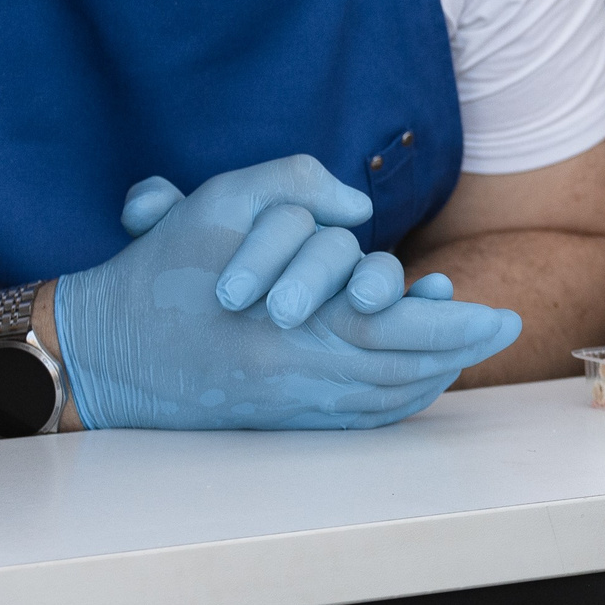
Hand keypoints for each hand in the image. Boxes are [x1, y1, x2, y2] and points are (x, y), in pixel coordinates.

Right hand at [54, 155, 520, 429]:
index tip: (498, 313)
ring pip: (386, 397)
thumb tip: (357, 206)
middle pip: (405, 368)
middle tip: (504, 328)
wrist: (101, 351)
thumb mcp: (218, 202)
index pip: (397, 329)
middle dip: (461, 348)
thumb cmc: (159, 271)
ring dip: (434, 373)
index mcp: (290, 326)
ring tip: (469, 347)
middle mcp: (298, 374)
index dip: (454, 324)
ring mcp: (289, 404)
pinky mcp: (278, 419)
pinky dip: (397, 398)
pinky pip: (357, 417)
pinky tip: (417, 377)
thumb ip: (294, 185)